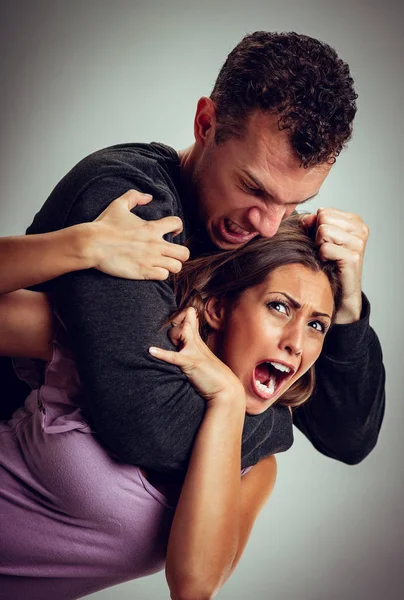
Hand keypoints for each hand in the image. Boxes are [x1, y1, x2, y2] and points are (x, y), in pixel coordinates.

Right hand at [87, 189, 189, 279]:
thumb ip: (134, 197)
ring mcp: (150, 259)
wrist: (92, 244)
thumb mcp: (118, 205)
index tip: (173, 232)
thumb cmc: (104, 225)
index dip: (178, 228)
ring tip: (163, 264)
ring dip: (171, 266)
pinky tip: (153, 271)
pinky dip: (161, 275)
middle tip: (171, 254)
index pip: (177, 224)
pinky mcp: (143, 272)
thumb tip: (148, 196)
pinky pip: (164, 276)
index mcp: (151, 227)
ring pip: (177, 267)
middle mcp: (155, 244)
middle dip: (180, 254)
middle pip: (184, 253)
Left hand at [149, 307, 245, 405]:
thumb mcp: (202, 359)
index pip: (190, 319)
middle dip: (176, 319)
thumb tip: (180, 347)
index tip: (175, 320)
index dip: (180, 316)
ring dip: (174, 334)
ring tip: (167, 341)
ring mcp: (194, 352)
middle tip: (173, 328)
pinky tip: (151, 351)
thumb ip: (191, 351)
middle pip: (186, 321)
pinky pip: (174, 356)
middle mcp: (197, 343)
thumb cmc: (214, 377)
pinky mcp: (191, 363)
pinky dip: (162, 353)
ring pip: (183, 332)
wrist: (226, 390)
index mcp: (198, 341)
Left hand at [301, 208, 368, 323]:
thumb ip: (312, 223)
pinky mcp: (353, 257)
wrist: (340, 292)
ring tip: (327, 257)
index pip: (323, 211)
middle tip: (325, 251)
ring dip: (319, 246)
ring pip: (323, 231)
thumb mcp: (319, 238)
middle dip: (317, 236)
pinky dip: (321, 257)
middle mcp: (360, 229)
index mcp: (354, 221)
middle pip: (323, 218)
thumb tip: (306, 219)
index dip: (316, 227)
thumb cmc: (328, 263)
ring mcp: (358, 243)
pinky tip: (329, 264)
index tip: (323, 242)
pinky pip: (325, 248)